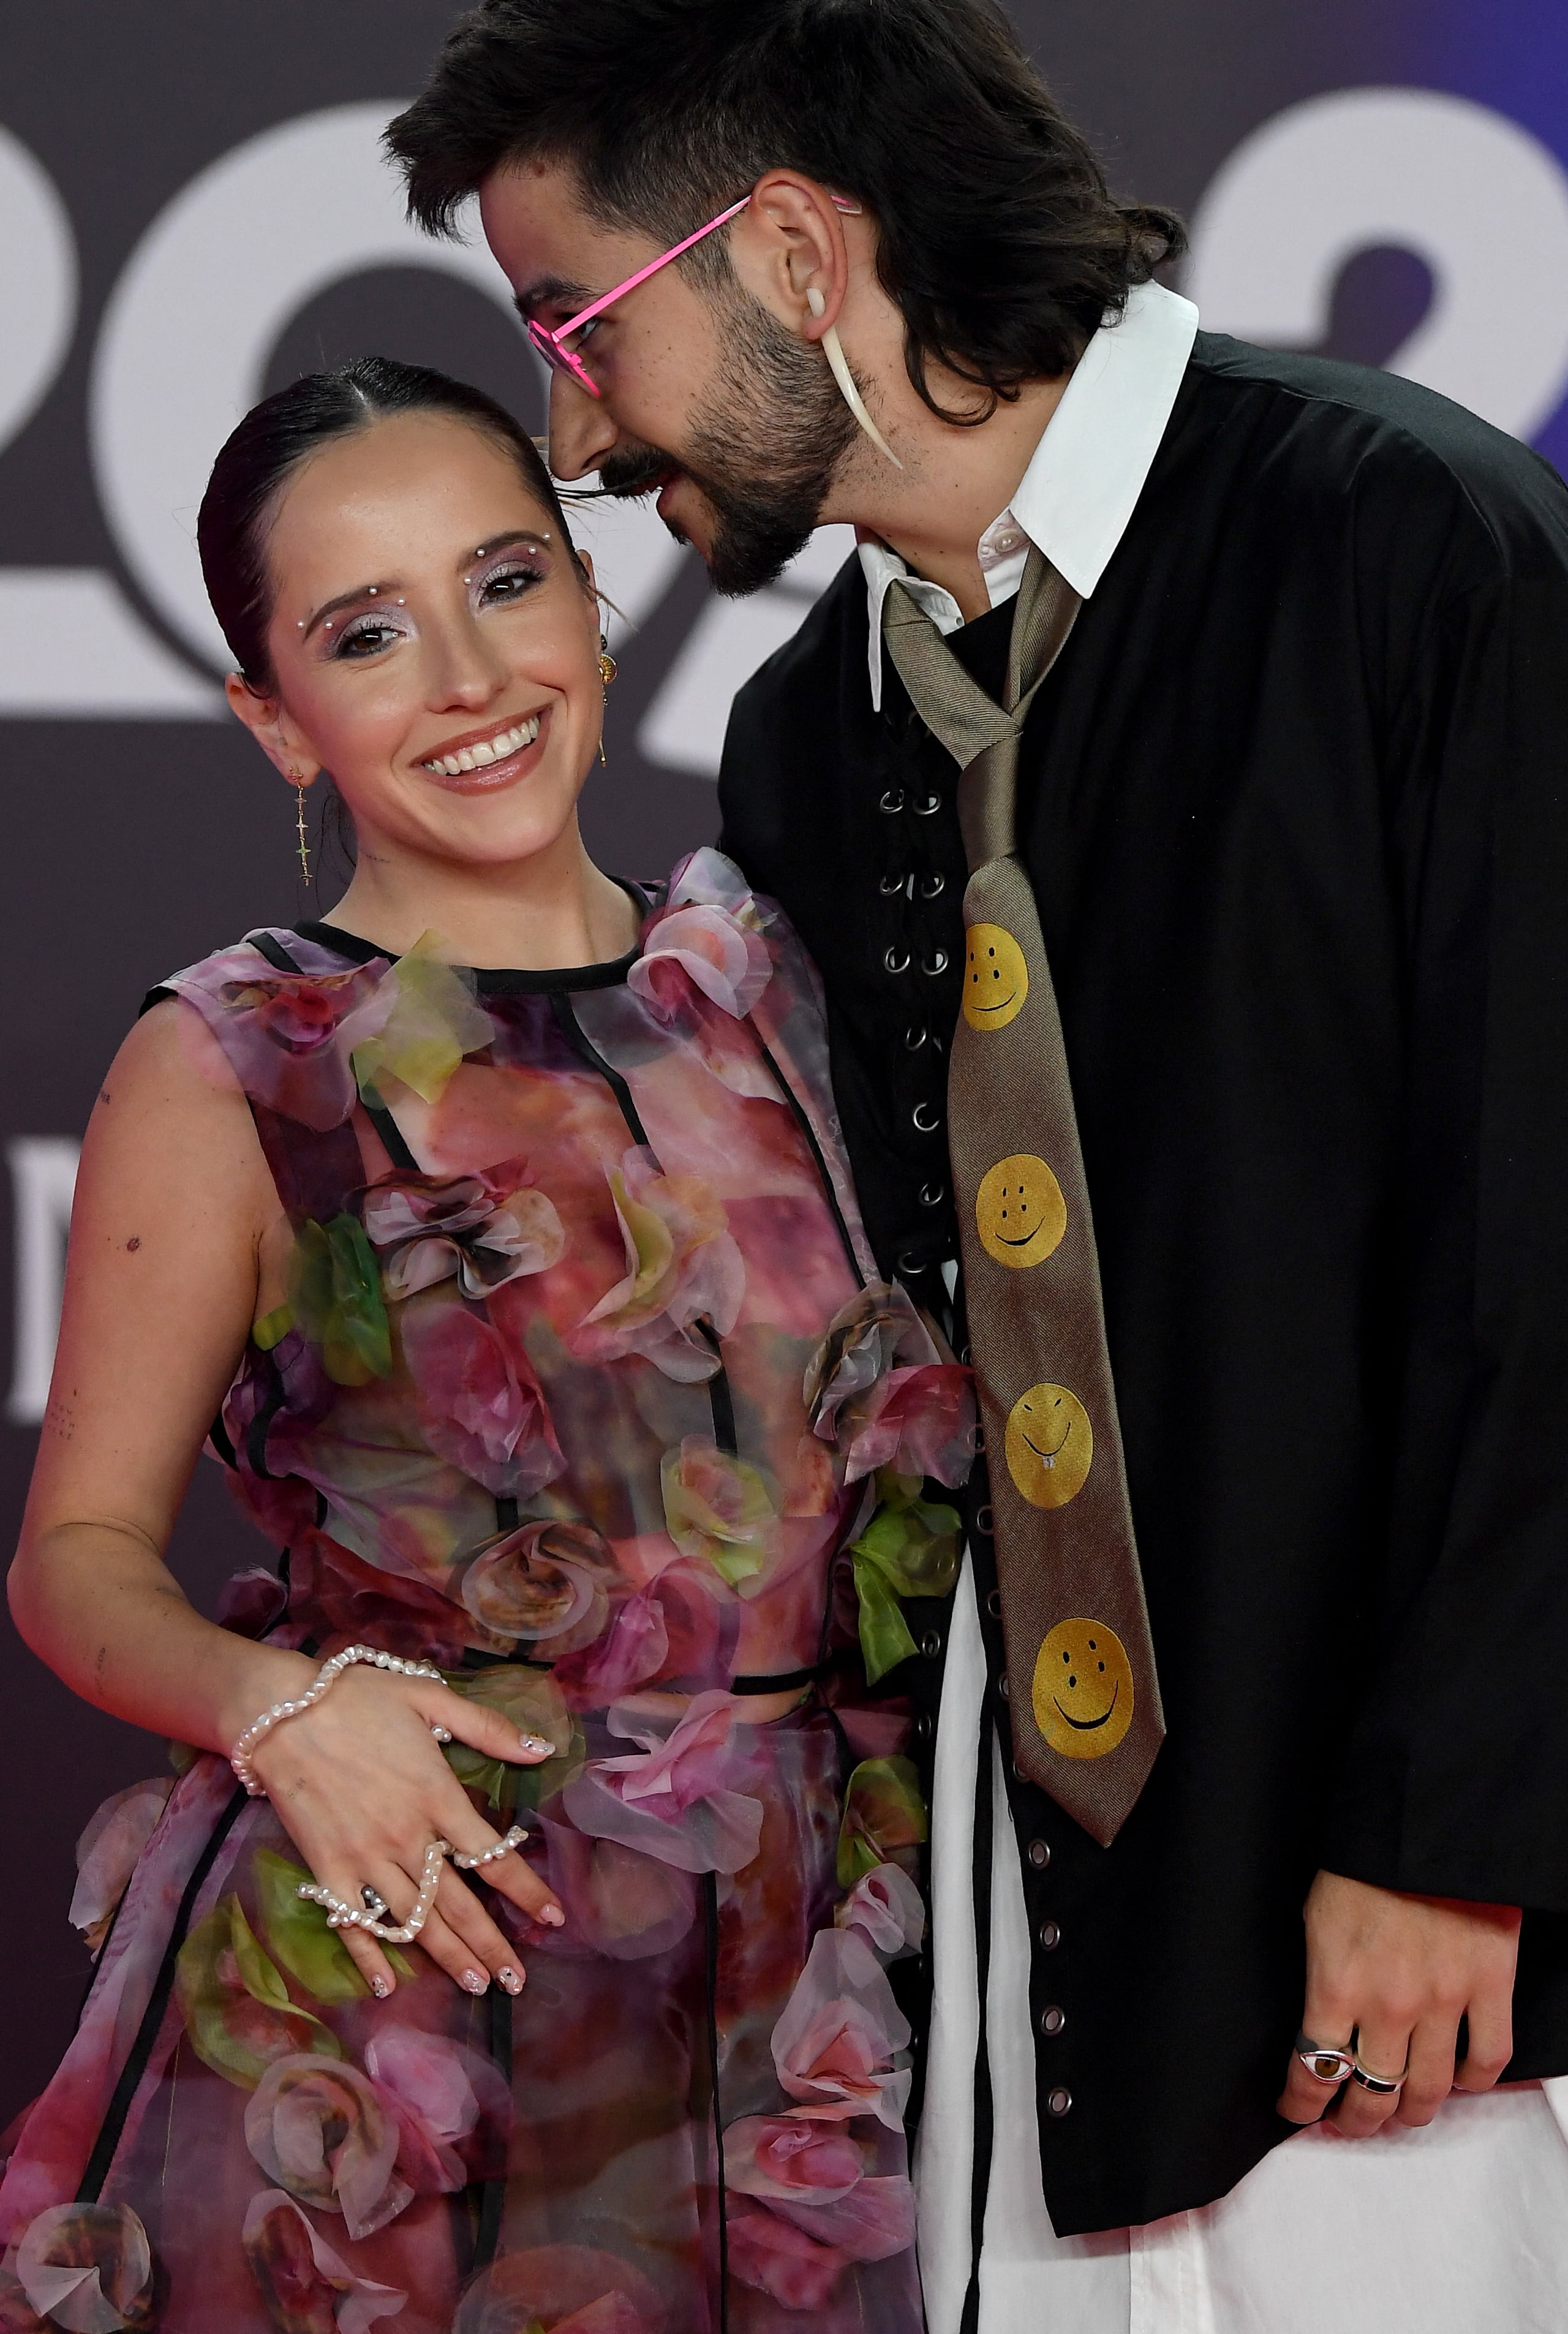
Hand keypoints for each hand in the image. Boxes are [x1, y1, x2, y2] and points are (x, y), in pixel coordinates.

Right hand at [248, 1659, 564, 2001]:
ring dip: (448, 1959)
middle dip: (492, 1946)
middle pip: (458, 1905)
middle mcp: (407, 1838)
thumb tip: (543, 1750)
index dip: (527, 1891)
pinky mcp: (327, 1870)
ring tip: (477, 1987)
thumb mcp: (430, 1698)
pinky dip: (370, 1957)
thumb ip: (487, 1727)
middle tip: (518, 1983)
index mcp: (438, 1797)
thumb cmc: (359, 1698)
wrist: (282, 1712)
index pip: (493, 1856)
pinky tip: (386, 1987)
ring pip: (415, 1922)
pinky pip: (354, 1924)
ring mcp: (365, 1859)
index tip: (555, 1918)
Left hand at [1278, 1869, 1520, 2134]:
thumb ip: (1320, 1975)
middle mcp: (1389, 2005)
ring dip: (1410, 2112)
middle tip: (1349, 2121)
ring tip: (1399, 2114)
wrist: (1424, 1819)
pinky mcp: (1491, 1986)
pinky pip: (1489, 2058)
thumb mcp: (1315, 1916)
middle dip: (1356, 2119)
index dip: (1301, 2101)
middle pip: (1372, 2092)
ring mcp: (1444, 2000)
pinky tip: (1459, 2081)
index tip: (1296, 2109)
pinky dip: (1474, 2081)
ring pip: (1430, 2091)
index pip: (1313, 2069)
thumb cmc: (1362, 1859)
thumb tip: (1318, 2019)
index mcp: (1336, 1983)